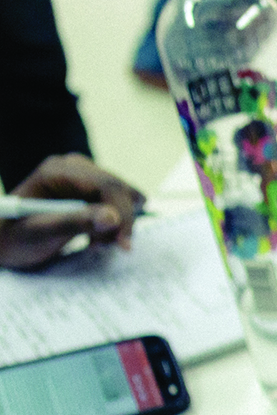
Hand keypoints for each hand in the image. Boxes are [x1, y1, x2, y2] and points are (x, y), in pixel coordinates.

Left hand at [0, 154, 145, 269]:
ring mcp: (85, 177)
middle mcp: (75, 168)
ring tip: (94, 241)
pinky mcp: (93, 190)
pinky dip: (117, 224)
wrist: (6, 240)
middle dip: (121, 222)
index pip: (107, 185)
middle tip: (105, 246)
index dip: (122, 214)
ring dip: (119, 224)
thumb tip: (113, 218)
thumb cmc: (16, 238)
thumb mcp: (41, 233)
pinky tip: (95, 235)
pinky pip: (122, 203)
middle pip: (121, 190)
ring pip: (126, 197)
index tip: (124, 244)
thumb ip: (75, 223)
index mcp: (58, 171)